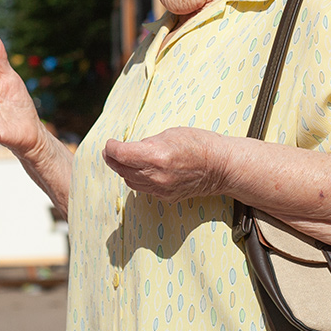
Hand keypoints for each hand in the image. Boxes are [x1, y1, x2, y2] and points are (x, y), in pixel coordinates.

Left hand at [103, 128, 229, 201]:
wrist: (221, 167)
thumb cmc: (199, 144)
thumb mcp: (169, 134)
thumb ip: (147, 143)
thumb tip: (132, 148)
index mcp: (156, 156)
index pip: (121, 155)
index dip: (111, 148)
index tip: (109, 143)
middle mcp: (156, 176)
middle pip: (122, 170)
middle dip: (112, 159)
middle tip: (109, 151)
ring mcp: (161, 189)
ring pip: (130, 182)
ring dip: (123, 171)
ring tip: (122, 160)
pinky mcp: (166, 197)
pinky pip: (143, 189)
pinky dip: (137, 179)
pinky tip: (139, 170)